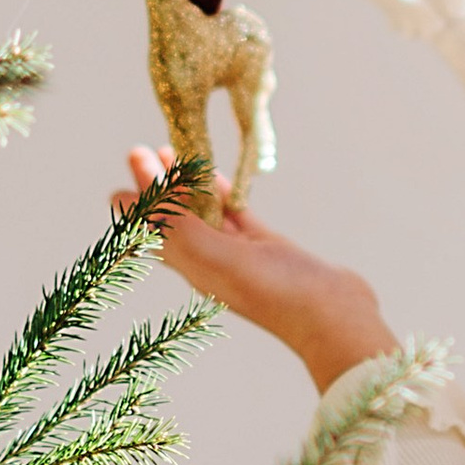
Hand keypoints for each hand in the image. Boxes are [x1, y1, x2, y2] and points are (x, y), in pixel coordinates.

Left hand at [118, 151, 396, 392]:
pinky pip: (234, 215)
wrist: (332, 314)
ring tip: (170, 152)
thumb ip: (178, 227)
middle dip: (154, 185)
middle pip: (170, 218)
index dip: (137, 198)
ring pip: (201, 213)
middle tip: (143, 149)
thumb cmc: (276, 292)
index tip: (132, 158)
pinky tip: (213, 175)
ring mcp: (239, 254)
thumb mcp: (219, 258)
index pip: (151, 230)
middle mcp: (209, 261)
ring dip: (183, 185)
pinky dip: (219, 193)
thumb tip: (131, 198)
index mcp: (192, 266)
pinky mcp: (266, 246)